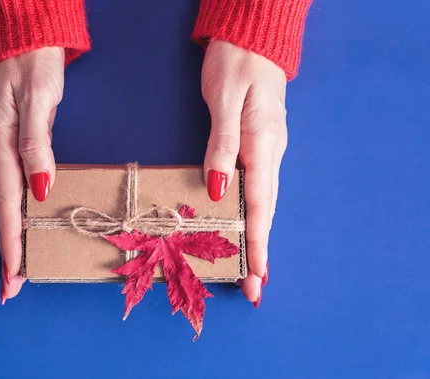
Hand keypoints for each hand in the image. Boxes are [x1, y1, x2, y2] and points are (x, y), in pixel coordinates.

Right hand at [0, 47, 63, 303]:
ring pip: (6, 201)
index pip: (7, 203)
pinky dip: (15, 213)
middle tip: (13, 287)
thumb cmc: (35, 64)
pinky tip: (22, 227)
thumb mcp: (38, 98)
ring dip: (11, 237)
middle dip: (8, 250)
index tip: (14, 275)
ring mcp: (1, 147)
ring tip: (17, 269)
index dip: (11, 241)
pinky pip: (11, 187)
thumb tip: (41, 187)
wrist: (26, 40)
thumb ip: (36, 143)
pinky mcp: (11, 143)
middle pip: (2, 209)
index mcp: (1, 142)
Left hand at [201, 40, 286, 306]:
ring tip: (248, 270)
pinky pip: (253, 187)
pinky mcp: (256, 144)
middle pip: (263, 211)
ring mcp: (265, 149)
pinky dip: (249, 214)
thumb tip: (217, 190)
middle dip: (257, 251)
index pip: (258, 205)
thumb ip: (222, 145)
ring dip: (253, 237)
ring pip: (259, 201)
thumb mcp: (225, 100)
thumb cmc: (235, 63)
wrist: (250, 39)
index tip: (255, 277)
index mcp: (262, 145)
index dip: (255, 244)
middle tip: (251, 289)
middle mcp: (269, 153)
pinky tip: (242, 227)